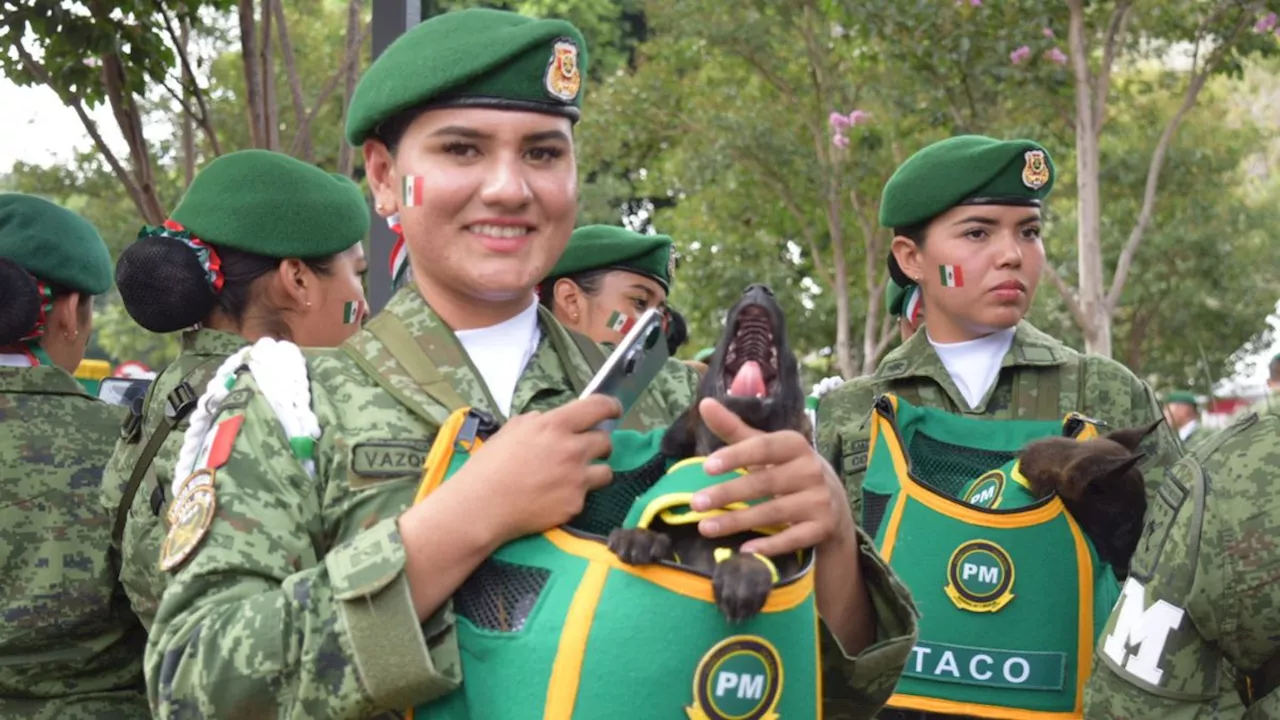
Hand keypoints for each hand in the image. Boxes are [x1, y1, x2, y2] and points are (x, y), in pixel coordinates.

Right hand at [454, 394, 619, 543]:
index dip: (611, 407)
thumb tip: (553, 420)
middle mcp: (571, 449)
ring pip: (606, 471)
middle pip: (606, 441)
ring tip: (574, 477)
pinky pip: (586, 496)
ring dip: (595, 472)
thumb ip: (538, 422)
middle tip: (586, 451)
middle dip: (599, 445)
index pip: (598, 407)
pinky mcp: (575, 503)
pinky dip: (574, 496)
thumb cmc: (489, 466)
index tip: (614, 411)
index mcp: (553, 425)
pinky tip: (554, 498)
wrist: (481, 506)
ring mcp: (576, 478)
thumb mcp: (511, 430)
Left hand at [691, 398, 854, 557]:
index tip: (706, 466)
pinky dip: (770, 545)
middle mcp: (810, 470)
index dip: (736, 456)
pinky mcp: (821, 527)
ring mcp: (819, 500)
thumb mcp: (765, 448)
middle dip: (728, 493)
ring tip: (705, 527)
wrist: (832, 501)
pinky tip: (744, 550)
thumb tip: (704, 403)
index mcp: (795, 445)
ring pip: (774, 512)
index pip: (763, 447)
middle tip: (696, 503)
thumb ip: (734, 429)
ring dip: (738, 521)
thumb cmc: (787, 468)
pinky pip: (793, 538)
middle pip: (764, 482)